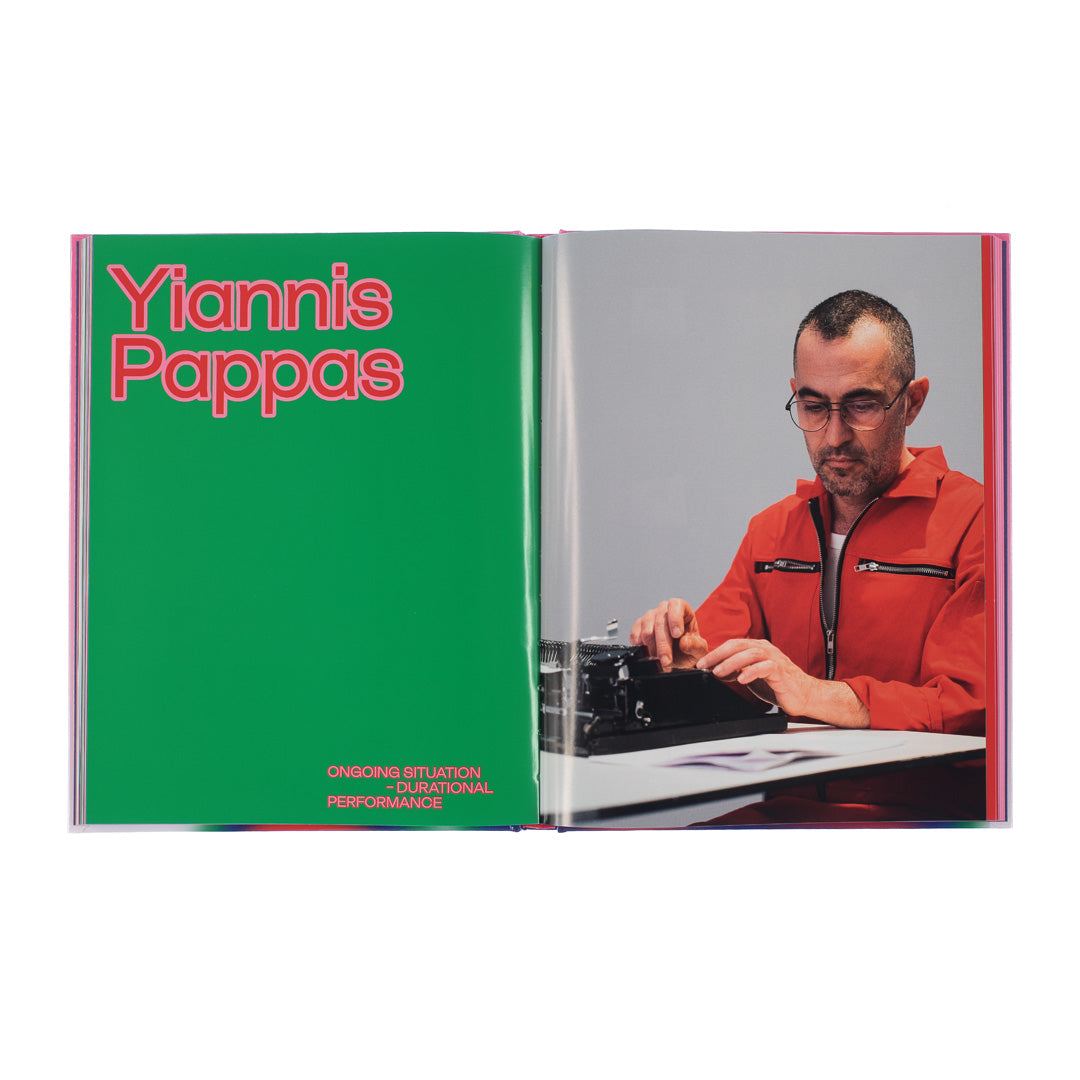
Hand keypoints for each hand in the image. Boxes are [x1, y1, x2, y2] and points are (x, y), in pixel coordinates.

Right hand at [629, 598, 708, 671]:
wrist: (678, 658)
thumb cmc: (689, 649)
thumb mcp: (699, 651)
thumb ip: (695, 646)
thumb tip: (684, 642)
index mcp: (682, 609)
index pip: (676, 605)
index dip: (675, 619)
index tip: (677, 635)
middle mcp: (664, 610)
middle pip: (660, 622)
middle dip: (663, 645)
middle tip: (667, 661)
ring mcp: (650, 617)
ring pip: (647, 630)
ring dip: (653, 648)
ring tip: (660, 660)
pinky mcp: (638, 627)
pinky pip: (635, 635)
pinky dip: (641, 647)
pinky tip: (649, 654)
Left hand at [695, 638, 869, 726]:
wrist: (805, 696)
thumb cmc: (779, 685)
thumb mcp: (752, 676)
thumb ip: (736, 670)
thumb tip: (716, 670)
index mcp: (757, 648)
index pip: (732, 644)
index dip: (715, 652)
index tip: (701, 663)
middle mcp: (765, 650)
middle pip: (738, 645)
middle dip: (718, 655)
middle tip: (705, 666)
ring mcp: (774, 659)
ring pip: (750, 653)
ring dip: (731, 663)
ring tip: (719, 673)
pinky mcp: (782, 672)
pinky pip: (766, 668)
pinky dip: (752, 672)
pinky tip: (741, 680)